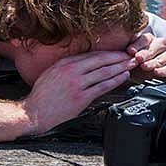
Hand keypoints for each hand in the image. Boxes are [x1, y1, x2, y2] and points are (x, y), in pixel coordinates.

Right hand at [21, 51, 136, 132]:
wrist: (33, 113)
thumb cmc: (41, 96)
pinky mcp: (81, 97)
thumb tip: (84, 63)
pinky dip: (115, 81)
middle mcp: (71, 71)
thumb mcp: (51, 73)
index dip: (108, 53)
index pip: (92, 54)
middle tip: (131, 55)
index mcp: (64, 63)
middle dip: (119, 57)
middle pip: (101, 60)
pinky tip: (123, 77)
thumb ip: (67, 66)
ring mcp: (77, 84)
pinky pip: (102, 86)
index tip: (118, 52)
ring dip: (121, 67)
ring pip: (104, 72)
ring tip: (131, 64)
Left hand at [127, 33, 165, 80]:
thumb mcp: (132, 64)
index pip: (145, 38)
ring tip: (146, 67)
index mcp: (150, 41)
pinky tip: (157, 72)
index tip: (129, 51)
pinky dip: (165, 69)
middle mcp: (162, 46)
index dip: (137, 44)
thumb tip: (117, 57)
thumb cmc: (143, 71)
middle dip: (146, 52)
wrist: (160, 83)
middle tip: (138, 58)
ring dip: (155, 61)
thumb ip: (127, 59)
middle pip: (157, 44)